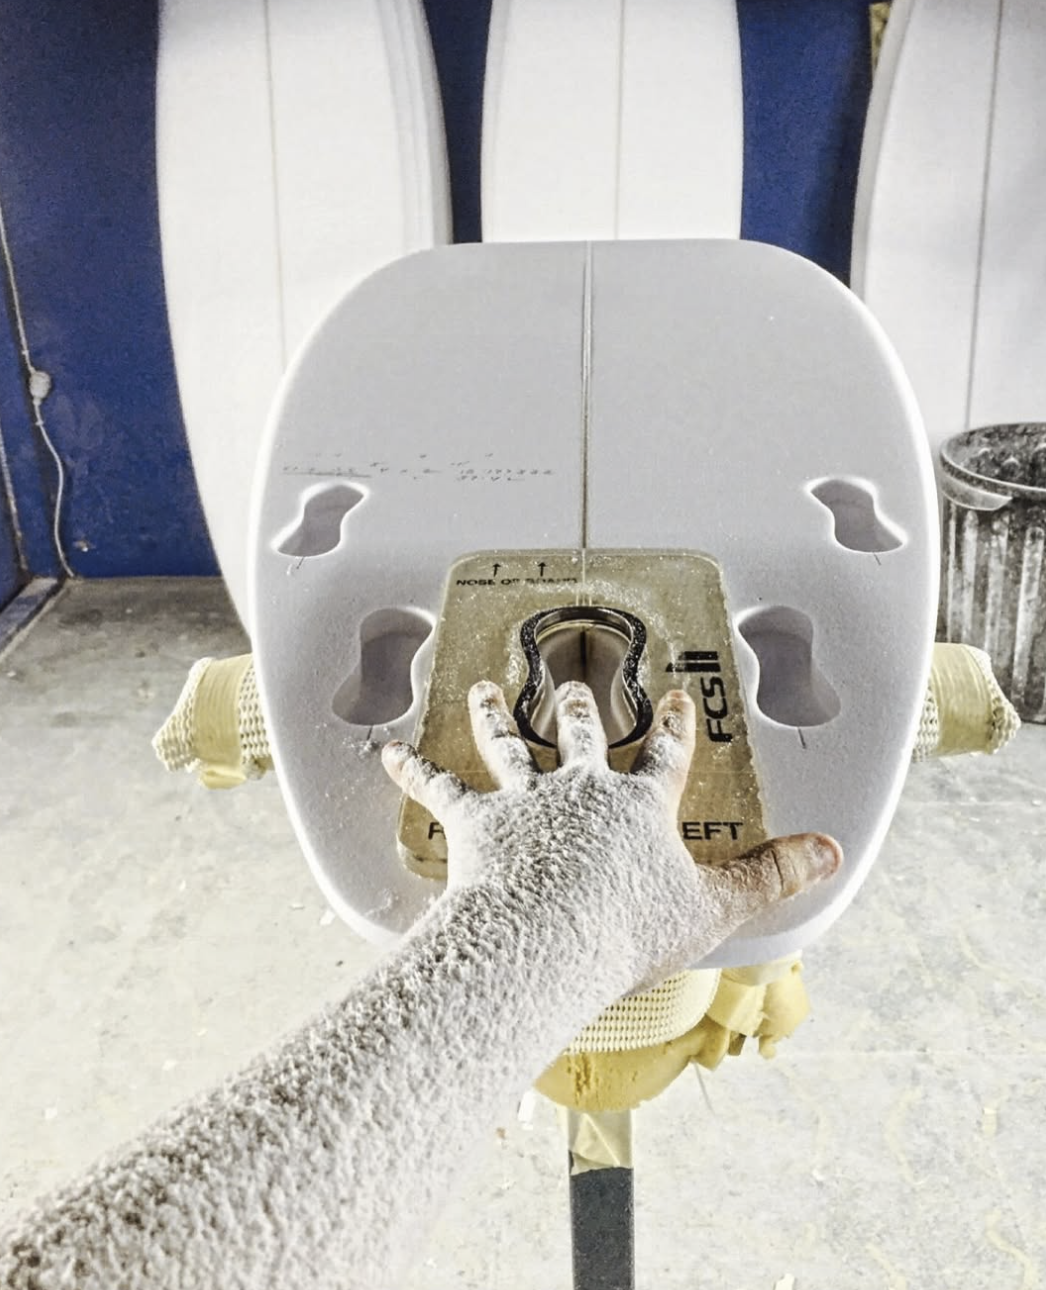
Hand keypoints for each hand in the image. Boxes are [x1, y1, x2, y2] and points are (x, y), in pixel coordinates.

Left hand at [382, 680, 840, 989]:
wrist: (548, 940)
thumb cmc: (625, 928)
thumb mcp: (714, 907)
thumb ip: (771, 877)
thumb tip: (830, 852)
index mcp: (636, 807)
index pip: (663, 757)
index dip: (671, 728)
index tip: (673, 699)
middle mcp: (578, 789)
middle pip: (581, 735)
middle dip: (582, 705)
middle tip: (576, 677)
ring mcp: (524, 800)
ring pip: (509, 744)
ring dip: (496, 715)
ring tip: (485, 689)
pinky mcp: (475, 822)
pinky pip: (438, 787)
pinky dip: (411, 769)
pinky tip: (385, 750)